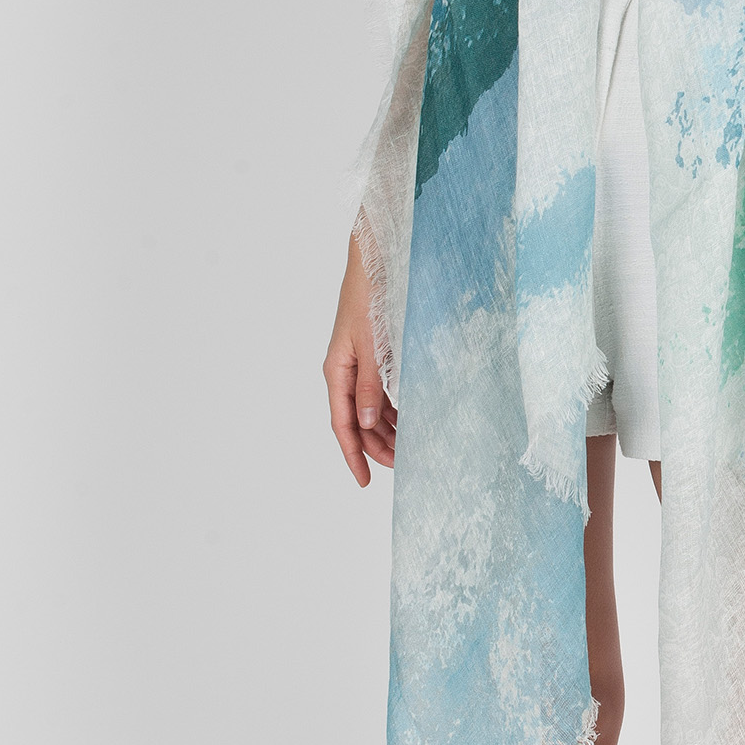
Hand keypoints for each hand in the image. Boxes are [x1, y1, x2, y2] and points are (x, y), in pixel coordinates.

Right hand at [325, 231, 396, 483]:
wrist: (376, 262)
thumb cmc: (371, 298)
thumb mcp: (371, 346)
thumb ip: (369, 386)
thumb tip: (364, 424)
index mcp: (337, 370)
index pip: (342, 424)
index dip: (353, 455)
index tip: (364, 482)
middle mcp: (344, 370)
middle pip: (355, 421)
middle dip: (375, 446)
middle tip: (401, 466)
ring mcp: (357, 364)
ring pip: (368, 409)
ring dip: (385, 430)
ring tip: (408, 447)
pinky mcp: (372, 355)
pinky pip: (377, 392)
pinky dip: (390, 409)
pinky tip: (406, 420)